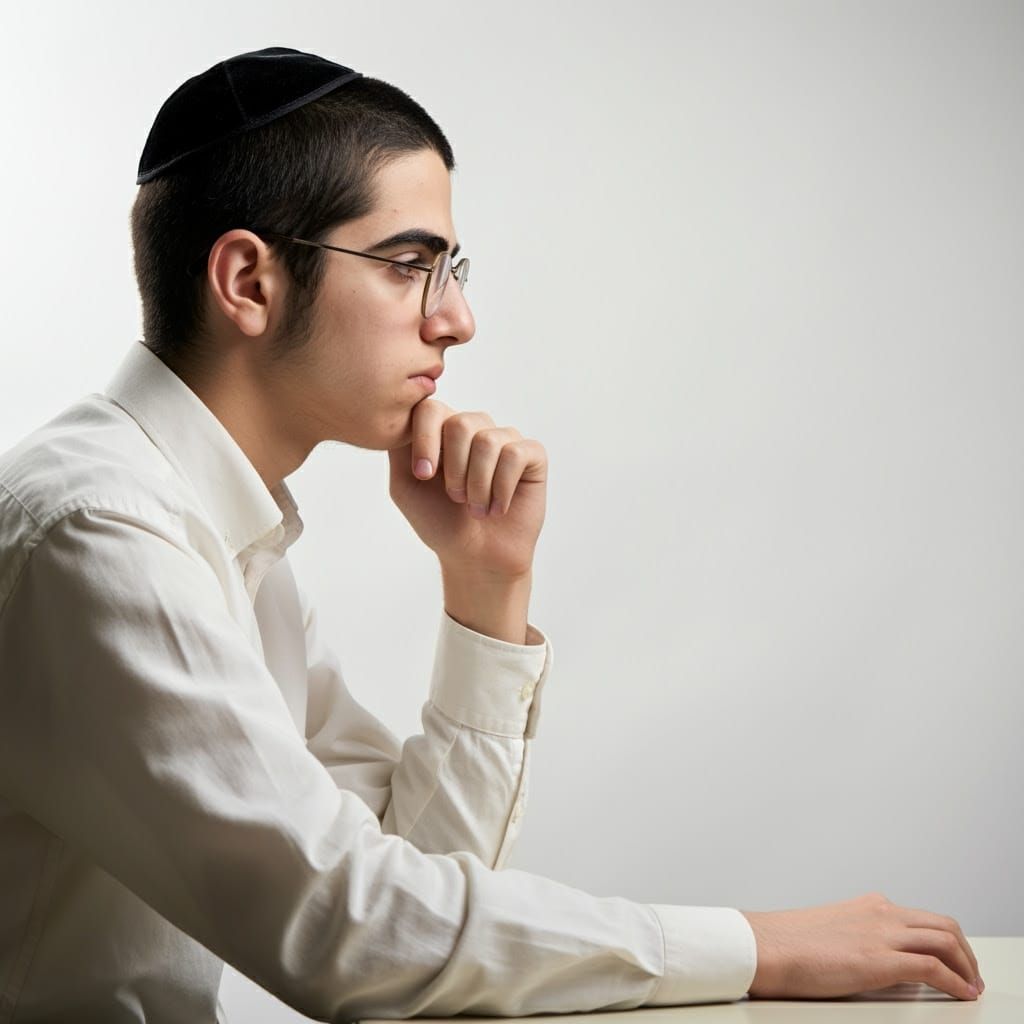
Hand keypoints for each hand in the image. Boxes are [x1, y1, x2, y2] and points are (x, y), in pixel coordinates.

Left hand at [387, 399, 546, 578]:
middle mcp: (475, 428)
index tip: (424, 475)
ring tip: (477, 508)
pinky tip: (498, 508)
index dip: (425, 439)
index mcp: (442, 430)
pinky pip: (515, 455)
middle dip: (454, 469)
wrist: (476, 557)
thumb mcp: (406, 486)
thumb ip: (399, 448)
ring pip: (488, 441)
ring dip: (478, 485)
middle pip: (460, 423)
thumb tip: (403, 414)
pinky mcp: (532, 454)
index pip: (430, 408)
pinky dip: (502, 489)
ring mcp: (504, 439)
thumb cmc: (440, 522)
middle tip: (455, 498)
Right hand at [742, 892, 982, 1000]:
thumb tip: (881, 961)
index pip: (921, 917)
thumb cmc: (788, 944)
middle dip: (965, 952)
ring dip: (967, 966)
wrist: (766, 947)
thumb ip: (860, 938)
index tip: (953, 959)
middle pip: (943, 924)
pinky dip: (955, 982)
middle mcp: (880, 913)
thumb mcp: (831, 932)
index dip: (946, 940)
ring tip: (970, 986)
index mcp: (868, 905)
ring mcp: (881, 934)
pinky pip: (934, 968)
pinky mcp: (879, 960)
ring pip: (946, 940)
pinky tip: (961, 994)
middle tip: (971, 974)